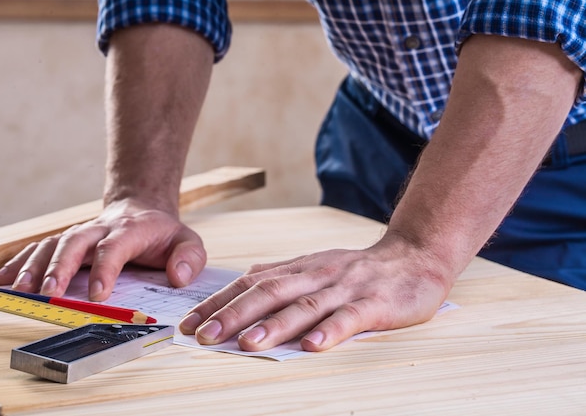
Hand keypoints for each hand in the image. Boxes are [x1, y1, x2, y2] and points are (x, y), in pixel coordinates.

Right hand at [0, 198, 206, 300]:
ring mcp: (81, 234)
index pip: (114, 248)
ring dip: (35, 266)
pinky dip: (20, 262)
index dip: (104, 269)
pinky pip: (40, 248)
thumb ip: (189, 258)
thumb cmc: (164, 234)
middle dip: (60, 268)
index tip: (97, 294)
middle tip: (49, 293)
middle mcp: (100, 229)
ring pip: (53, 245)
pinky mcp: (68, 240)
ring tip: (21, 290)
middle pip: (75, 243)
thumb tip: (178, 276)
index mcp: (130, 230)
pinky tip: (4, 280)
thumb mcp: (188, 242)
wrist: (142, 210)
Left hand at [179, 234, 451, 351]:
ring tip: (248, 344)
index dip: (219, 303)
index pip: (250, 284)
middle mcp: (316, 275)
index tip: (190, 324)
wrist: (413, 256)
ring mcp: (345, 288)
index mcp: (299, 268)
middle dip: (234, 315)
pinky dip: (330, 331)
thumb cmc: (358, 269)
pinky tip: (313, 346)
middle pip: (270, 293)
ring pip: (305, 305)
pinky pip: (350, 317)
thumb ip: (283, 275)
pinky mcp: (374, 303)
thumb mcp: (314, 266)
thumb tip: (243, 282)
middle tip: (205, 337)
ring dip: (275, 325)